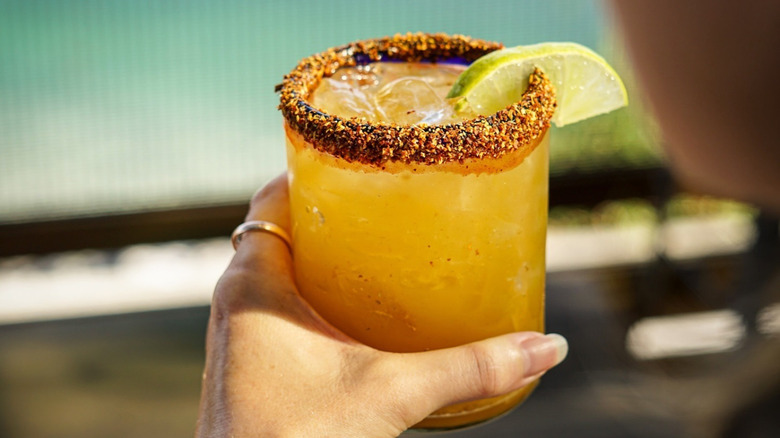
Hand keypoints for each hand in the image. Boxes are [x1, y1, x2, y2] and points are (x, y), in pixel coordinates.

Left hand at [196, 174, 567, 436]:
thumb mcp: (391, 395)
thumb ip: (469, 368)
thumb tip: (545, 349)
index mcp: (252, 284)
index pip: (275, 194)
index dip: (315, 169)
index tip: (365, 160)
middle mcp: (235, 300)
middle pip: (284, 228)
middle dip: (334, 213)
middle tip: (390, 205)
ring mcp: (238, 333)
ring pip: (281, 270)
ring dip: (324, 256)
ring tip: (382, 250)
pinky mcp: (251, 364)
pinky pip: (281, 307)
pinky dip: (315, 295)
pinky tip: (358, 315)